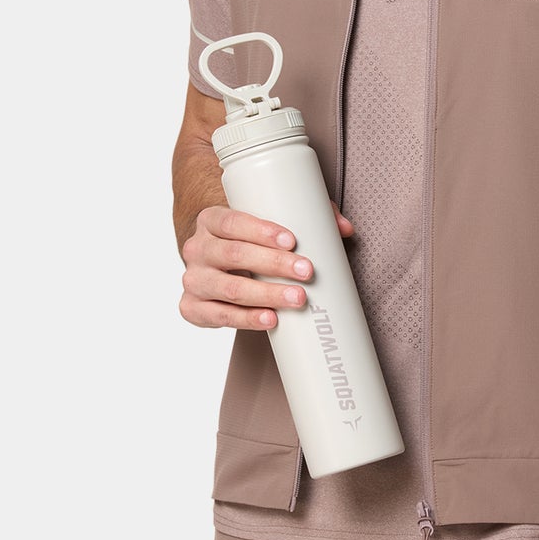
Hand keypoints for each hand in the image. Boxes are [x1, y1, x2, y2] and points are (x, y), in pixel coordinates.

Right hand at [179, 199, 353, 330]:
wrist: (215, 265)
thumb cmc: (248, 242)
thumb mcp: (268, 225)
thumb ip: (308, 219)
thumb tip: (345, 228)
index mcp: (211, 220)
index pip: (232, 221)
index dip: (261, 230)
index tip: (292, 240)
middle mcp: (196, 249)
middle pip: (233, 254)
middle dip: (274, 264)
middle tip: (307, 271)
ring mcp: (193, 280)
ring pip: (229, 288)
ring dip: (266, 295)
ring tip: (298, 298)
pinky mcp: (193, 308)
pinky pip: (219, 316)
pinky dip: (246, 319)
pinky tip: (270, 319)